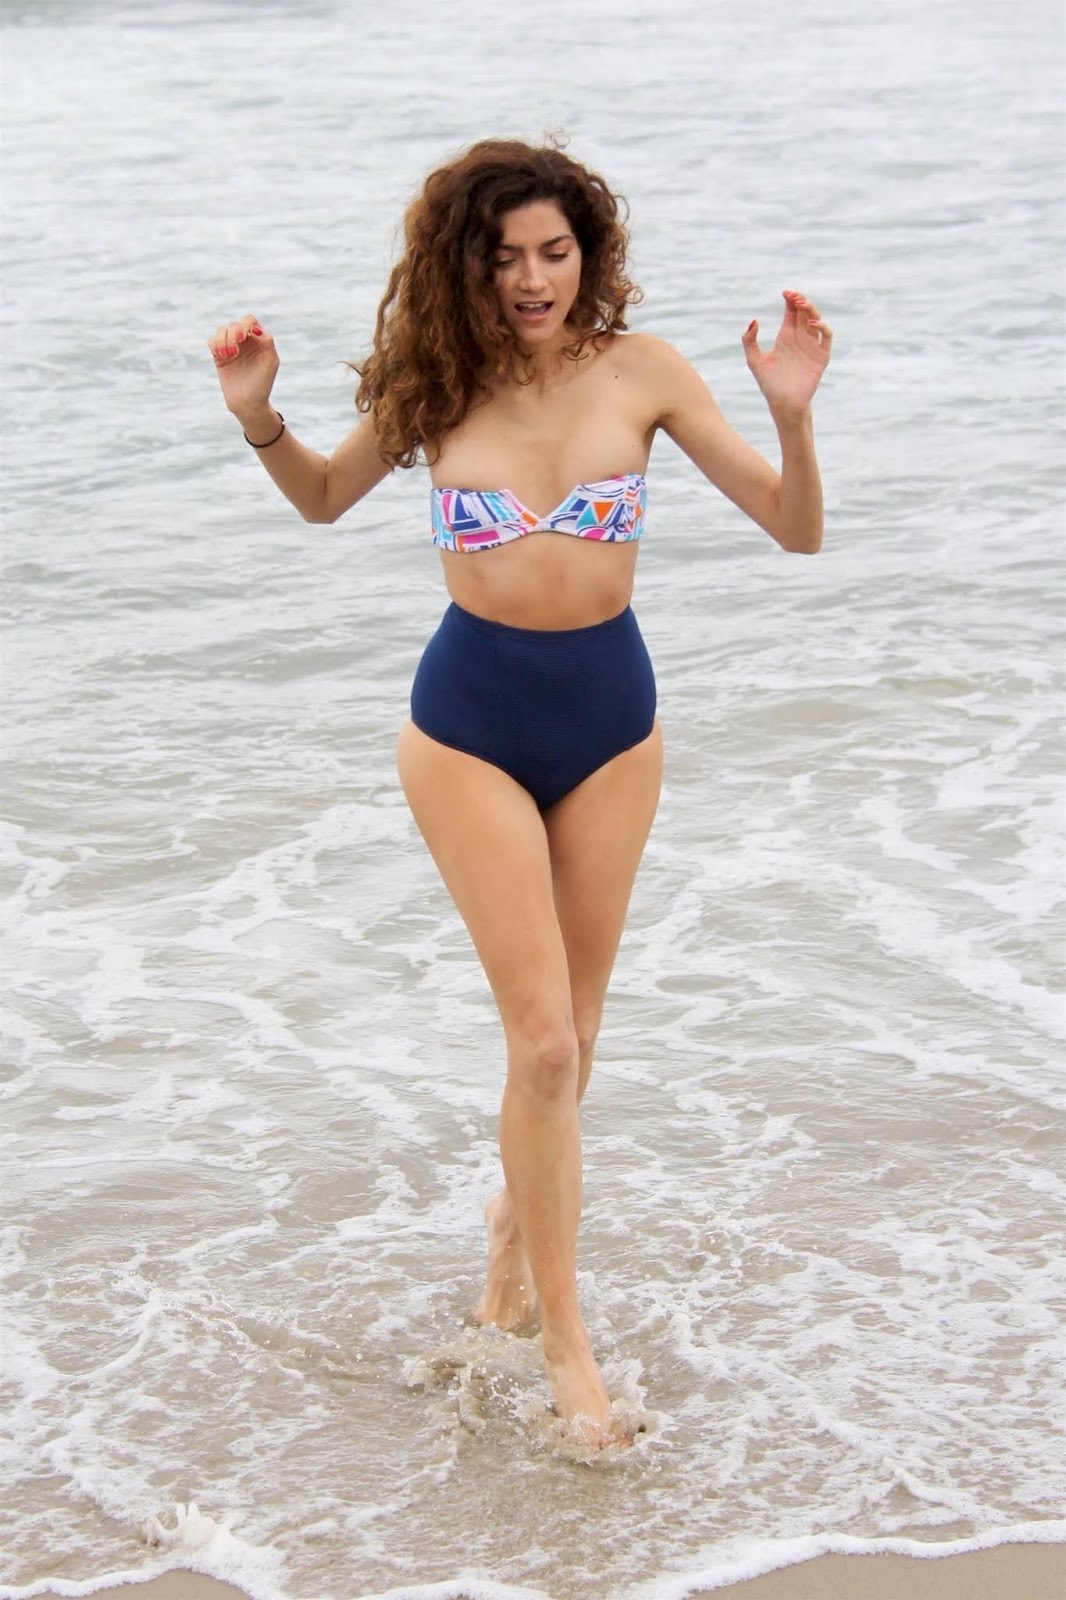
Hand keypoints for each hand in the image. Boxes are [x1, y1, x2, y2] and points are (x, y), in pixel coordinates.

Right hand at [207, 314, 279, 420]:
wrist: (247, 403)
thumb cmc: (262, 384)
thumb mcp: (271, 362)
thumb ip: (267, 341)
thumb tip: (255, 329)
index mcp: (258, 340)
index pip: (249, 320)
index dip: (245, 324)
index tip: (243, 337)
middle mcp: (244, 341)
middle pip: (234, 323)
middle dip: (233, 333)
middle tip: (235, 350)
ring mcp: (231, 348)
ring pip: (221, 329)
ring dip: (223, 339)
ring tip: (229, 355)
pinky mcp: (219, 356)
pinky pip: (212, 341)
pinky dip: (215, 344)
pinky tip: (222, 356)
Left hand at [741, 289, 831, 415]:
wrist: (783, 403)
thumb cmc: (769, 384)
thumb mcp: (754, 360)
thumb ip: (749, 341)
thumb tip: (754, 320)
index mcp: (786, 336)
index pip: (791, 312)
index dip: (791, 299)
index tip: (785, 292)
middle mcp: (800, 338)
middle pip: (804, 312)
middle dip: (801, 301)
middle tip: (793, 296)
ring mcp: (812, 346)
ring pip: (816, 320)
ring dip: (811, 309)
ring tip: (801, 304)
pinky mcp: (821, 356)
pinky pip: (827, 337)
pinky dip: (823, 327)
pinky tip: (812, 323)